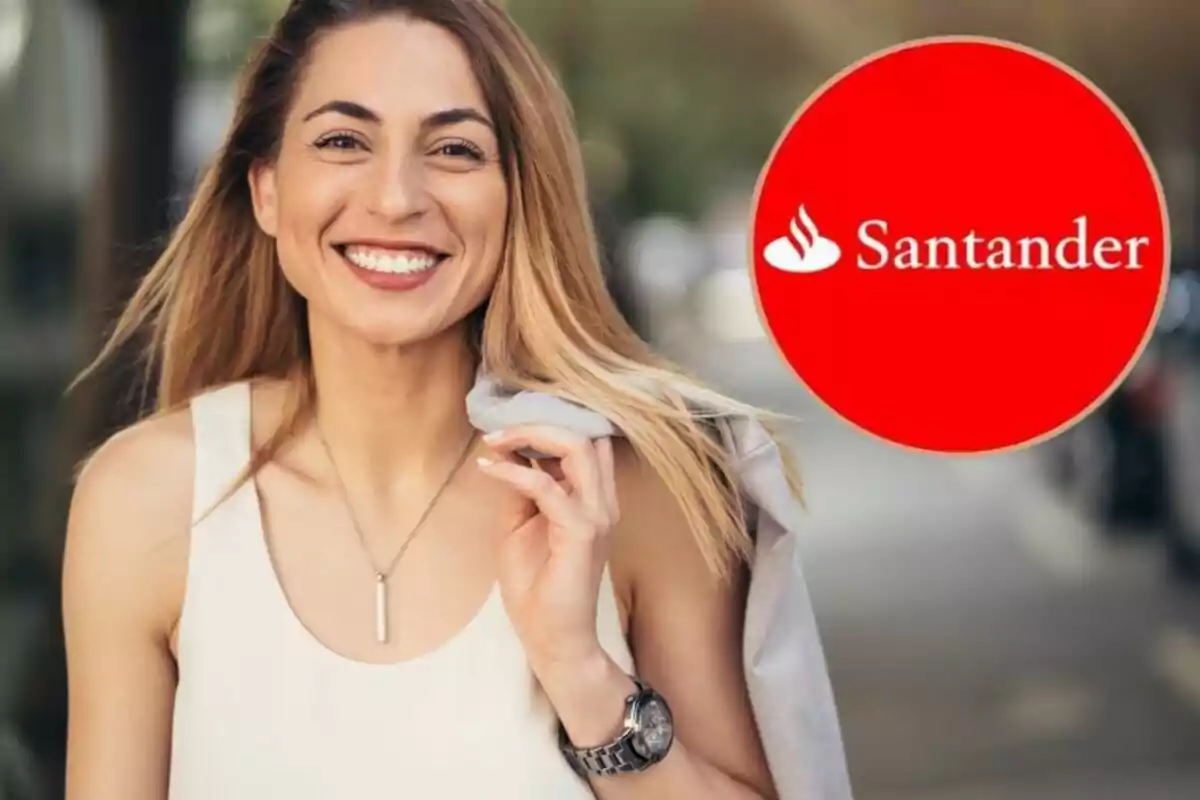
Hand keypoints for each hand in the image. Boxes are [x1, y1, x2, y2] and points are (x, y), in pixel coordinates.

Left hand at [475, 426, 618, 675]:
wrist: (552, 638)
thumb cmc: (538, 586)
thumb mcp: (521, 524)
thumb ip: (522, 487)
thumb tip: (508, 449)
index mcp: (594, 498)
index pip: (586, 441)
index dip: (550, 423)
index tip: (507, 424)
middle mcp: (602, 502)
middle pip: (584, 436)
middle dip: (538, 422)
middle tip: (497, 429)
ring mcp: (596, 516)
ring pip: (577, 449)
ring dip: (530, 437)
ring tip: (494, 441)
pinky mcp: (581, 533)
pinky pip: (547, 487)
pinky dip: (515, 472)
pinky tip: (489, 470)